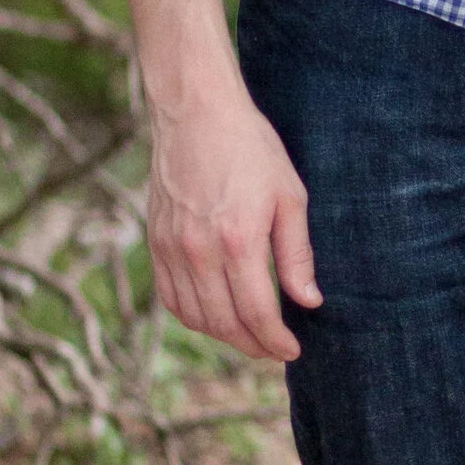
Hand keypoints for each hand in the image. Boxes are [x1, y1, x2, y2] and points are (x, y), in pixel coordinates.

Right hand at [146, 87, 320, 363]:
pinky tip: (215, 315)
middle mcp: (198, 251)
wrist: (196, 113)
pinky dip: (193, 316)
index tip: (292, 351)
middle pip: (224, 323)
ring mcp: (171, 248)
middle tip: (274, 349)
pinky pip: (170, 297)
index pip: (256, 313)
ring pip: (194, 317)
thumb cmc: (251, 149)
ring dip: (223, 335)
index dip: (275, 340)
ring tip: (249, 336)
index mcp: (237, 240)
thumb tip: (309, 301)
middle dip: (252, 345)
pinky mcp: (155, 242)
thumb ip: (296, 254)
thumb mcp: (289, 196)